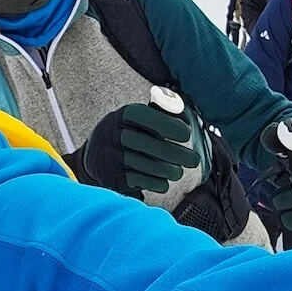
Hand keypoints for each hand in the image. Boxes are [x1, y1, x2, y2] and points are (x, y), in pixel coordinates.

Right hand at [84, 102, 200, 194]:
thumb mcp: (139, 120)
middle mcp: (109, 134)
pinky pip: (136, 181)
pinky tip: (164, 182)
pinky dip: (155, 182)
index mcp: (118, 116)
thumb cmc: (130, 136)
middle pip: (140, 142)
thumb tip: (179, 108)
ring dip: (166, 169)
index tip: (186, 134)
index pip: (139, 114)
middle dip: (172, 152)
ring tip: (179, 172)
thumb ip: (160, 111)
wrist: (98, 161)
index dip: (164, 122)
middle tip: (194, 160)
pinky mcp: (110, 177)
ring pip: (140, 163)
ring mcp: (107, 157)